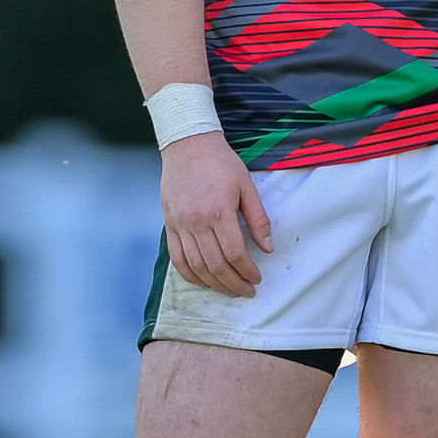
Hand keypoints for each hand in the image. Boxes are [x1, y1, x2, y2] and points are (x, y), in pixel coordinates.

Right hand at [160, 132, 272, 297]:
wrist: (188, 146)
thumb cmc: (220, 163)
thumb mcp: (247, 186)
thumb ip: (258, 219)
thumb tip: (267, 247)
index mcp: (219, 212)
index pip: (234, 254)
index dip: (247, 271)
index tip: (257, 277)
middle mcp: (197, 222)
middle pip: (215, 265)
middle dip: (234, 283)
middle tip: (247, 290)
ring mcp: (180, 225)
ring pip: (196, 266)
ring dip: (214, 284)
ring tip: (229, 290)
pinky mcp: (170, 225)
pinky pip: (177, 258)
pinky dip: (190, 275)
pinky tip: (203, 281)